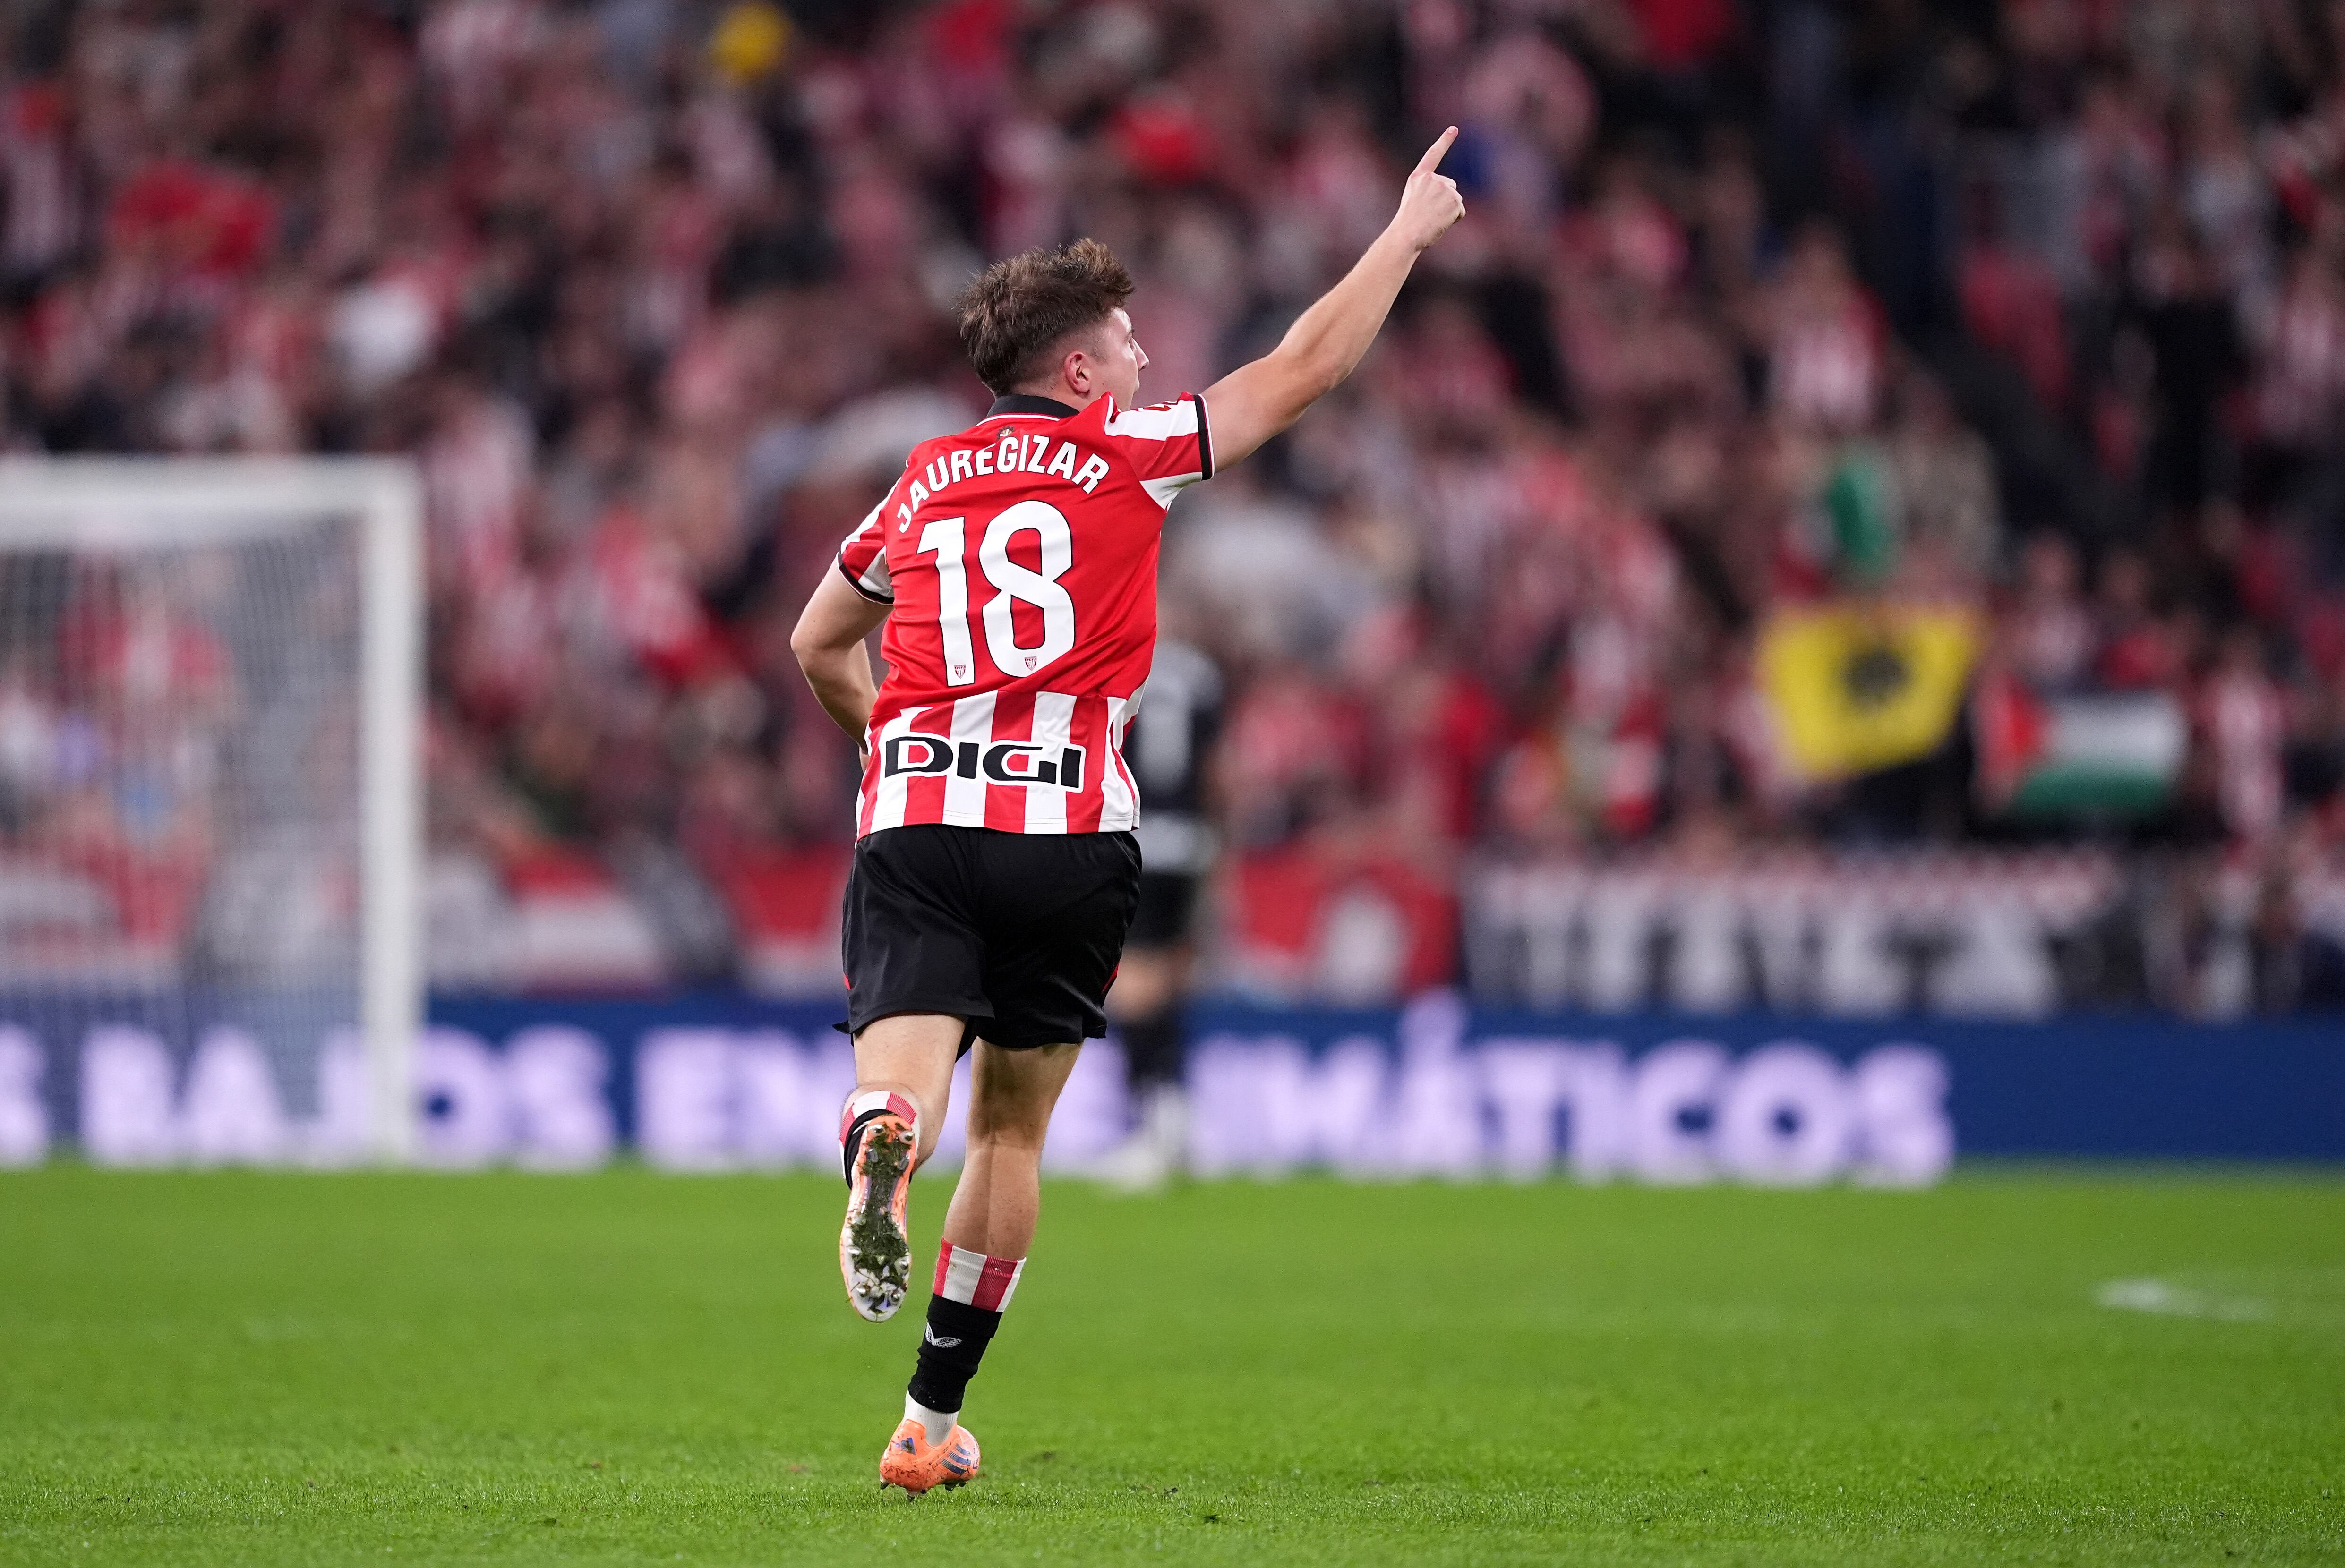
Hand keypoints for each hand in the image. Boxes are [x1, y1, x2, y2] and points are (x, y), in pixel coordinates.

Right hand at [1390, 126, 1465, 251]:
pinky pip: (1460, 212)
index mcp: (1418, 177)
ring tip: (1432, 220)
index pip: (1433, 155)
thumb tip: (1448, 197)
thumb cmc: (1407, 224)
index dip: (1444, 141)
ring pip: (1456, 200)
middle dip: (1445, 200)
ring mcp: (1444, 188)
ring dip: (1448, 212)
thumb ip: (1428, 192)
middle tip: (1428, 214)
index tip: (1454, 129)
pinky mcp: (1455, 200)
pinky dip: (1453, 219)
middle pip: (1450, 187)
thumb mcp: (1413, 201)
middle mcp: (1432, 178)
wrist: (1407, 234)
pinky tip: (1440, 222)